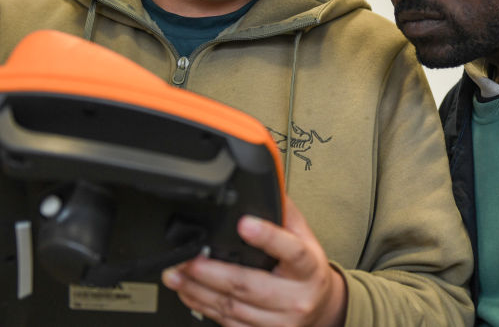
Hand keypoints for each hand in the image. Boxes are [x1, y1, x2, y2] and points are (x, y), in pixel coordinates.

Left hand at [162, 197, 346, 325]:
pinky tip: (189, 293)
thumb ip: (286, 214)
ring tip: (176, 274)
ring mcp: (278, 321)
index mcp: (309, 267)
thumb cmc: (308, 271)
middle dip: (210, 271)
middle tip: (186, 258)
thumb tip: (267, 186)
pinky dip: (202, 306)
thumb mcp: (306, 239)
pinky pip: (226, 322)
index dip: (267, 237)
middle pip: (248, 284)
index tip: (245, 223)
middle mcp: (295, 298)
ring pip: (231, 306)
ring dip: (197, 290)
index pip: (291, 250)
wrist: (321, 309)